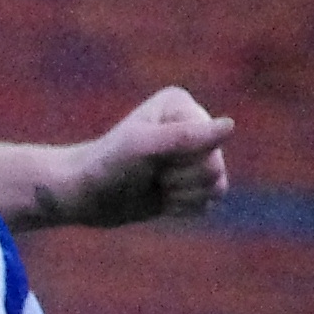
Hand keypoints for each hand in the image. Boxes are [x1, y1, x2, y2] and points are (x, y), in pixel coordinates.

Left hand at [58, 86, 232, 226]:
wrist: (83, 194)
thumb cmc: (106, 165)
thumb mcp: (142, 148)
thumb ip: (185, 137)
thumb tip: (230, 126)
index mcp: (182, 106)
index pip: (210, 147)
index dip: (178, 162)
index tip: (146, 158)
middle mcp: (193, 126)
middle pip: (216, 168)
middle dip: (178, 181)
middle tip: (148, 175)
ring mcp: (194, 154)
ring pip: (216, 187)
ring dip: (181, 196)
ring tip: (153, 185)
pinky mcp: (191, 180)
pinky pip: (209, 202)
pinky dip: (183, 207)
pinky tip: (159, 198)